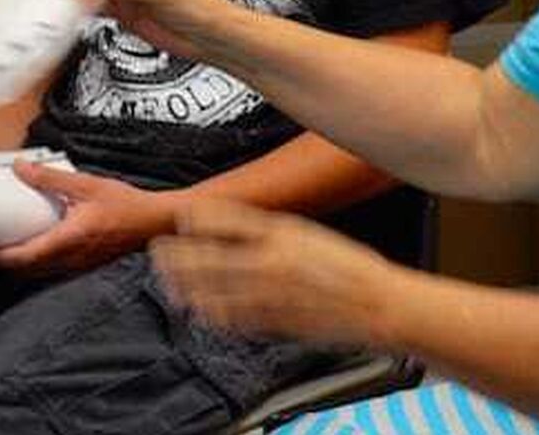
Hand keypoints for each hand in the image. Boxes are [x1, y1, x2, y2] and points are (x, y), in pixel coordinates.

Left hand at [0, 161, 180, 276]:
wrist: (155, 224)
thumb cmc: (127, 207)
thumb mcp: (88, 184)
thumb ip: (51, 178)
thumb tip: (21, 169)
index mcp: (68, 240)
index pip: (22, 256)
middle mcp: (68, 259)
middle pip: (20, 270)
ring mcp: (73, 265)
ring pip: (31, 273)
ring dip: (6, 266)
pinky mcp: (78, 264)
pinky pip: (44, 269)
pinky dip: (25, 264)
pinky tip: (18, 254)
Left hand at [150, 199, 404, 348]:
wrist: (380, 303)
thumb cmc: (349, 267)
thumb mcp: (308, 235)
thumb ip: (267, 232)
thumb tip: (226, 226)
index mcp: (284, 233)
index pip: (227, 221)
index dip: (198, 219)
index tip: (179, 217)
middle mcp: (273, 261)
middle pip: (211, 258)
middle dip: (179, 257)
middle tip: (158, 253)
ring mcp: (273, 294)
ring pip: (216, 291)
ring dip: (188, 288)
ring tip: (171, 285)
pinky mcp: (277, 321)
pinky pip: (236, 318)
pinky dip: (215, 313)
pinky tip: (203, 310)